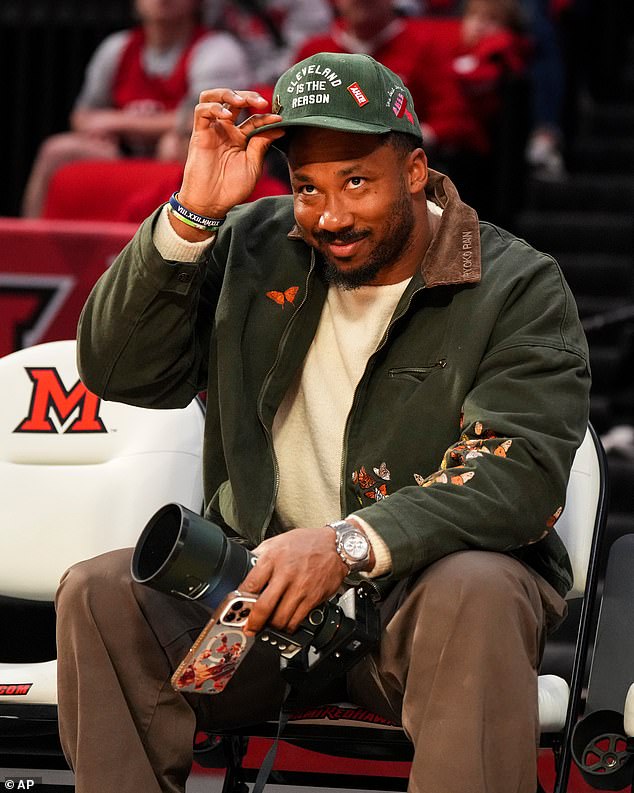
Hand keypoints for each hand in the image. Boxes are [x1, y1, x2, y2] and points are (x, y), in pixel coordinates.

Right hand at [176, 89, 284, 220]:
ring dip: (228, 93)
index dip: (267, 117)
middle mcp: (226, 130)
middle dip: (249, 96)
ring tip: (241, 101)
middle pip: (234, 100)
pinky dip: (214, 108)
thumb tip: (279, 126)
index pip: (254, 119)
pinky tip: (226, 116)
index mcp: (240, 138)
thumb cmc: (232, 188)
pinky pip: (201, 111)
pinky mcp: (199, 134)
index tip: (279, 119)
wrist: (212, 202)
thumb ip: (262, 144)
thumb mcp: (253, 165)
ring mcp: (212, 130)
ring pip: (213, 97)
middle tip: (261, 102)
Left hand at [239, 526, 347, 635]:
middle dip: (253, 622)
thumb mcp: (277, 541)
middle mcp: (285, 574)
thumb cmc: (306, 543)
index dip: (240, 601)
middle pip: (263, 607)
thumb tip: (244, 567)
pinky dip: (288, 626)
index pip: (250, 585)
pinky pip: (296, 620)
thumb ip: (259, 554)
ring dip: (271, 626)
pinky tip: (285, 622)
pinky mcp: (312, 598)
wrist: (335, 546)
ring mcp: (300, 587)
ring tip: (268, 624)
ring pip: (280, 618)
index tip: (236, 608)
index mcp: (273, 558)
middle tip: (249, 627)